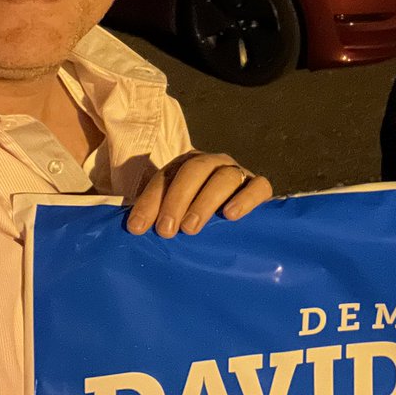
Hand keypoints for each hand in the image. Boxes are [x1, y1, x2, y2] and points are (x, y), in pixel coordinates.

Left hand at [126, 151, 272, 237]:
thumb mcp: (175, 216)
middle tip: (166, 230)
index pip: (166, 176)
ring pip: (224, 177)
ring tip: (190, 228)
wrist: (237, 220)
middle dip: (177, 199)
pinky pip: (258, 187)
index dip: (150, 201)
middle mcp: (212, 164)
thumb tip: (135, 229)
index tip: (138, 228)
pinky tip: (231, 215)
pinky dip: (245, 199)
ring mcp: (238, 173)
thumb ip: (157, 217)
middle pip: (195, 170)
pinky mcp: (260, 188)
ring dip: (205, 202)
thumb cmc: (197, 219)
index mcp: (186, 165)